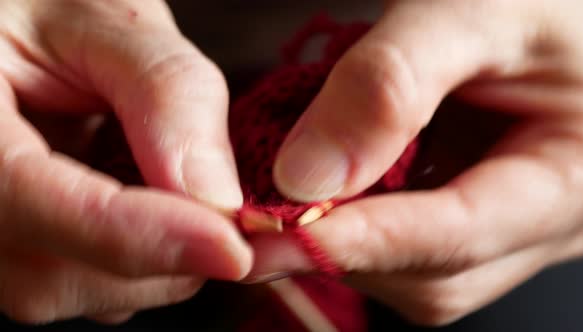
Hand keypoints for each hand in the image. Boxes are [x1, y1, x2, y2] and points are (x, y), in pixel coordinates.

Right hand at [0, 0, 250, 323]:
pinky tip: (160, 206)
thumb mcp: (106, 19)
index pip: (37, 204)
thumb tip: (217, 195)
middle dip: (170, 261)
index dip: (144, 236)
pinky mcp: (16, 245)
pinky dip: (144, 257)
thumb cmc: (49, 10)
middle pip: (58, 274)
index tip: (233, 246)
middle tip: (253, 229)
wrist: (17, 27)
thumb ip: (166, 91)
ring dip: (160, 261)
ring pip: (74, 289)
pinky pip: (82, 280)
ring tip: (197, 199)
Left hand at [249, 0, 582, 325]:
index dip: (360, 242)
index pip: (458, 237)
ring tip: (296, 196)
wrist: (554, 5)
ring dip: (346, 240)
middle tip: (263, 217)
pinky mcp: (476, 211)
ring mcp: (510, 224)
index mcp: (572, 181)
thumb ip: (392, 84)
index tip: (271, 235)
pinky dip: (360, 221)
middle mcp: (545, 223)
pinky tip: (333, 185)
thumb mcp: (476, 11)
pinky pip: (411, 244)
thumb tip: (306, 175)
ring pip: (415, 271)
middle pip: (432, 274)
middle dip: (343, 249)